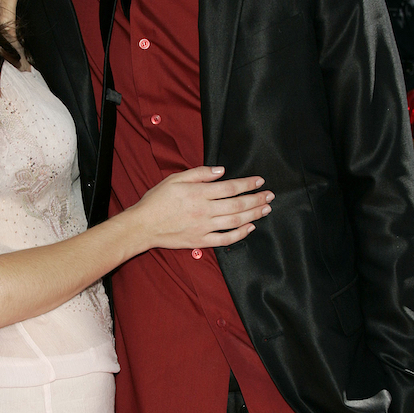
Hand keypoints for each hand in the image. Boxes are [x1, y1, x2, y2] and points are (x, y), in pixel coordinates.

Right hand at [130, 167, 272, 250]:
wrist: (143, 225)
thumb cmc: (157, 200)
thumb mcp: (175, 179)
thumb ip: (199, 173)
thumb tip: (221, 171)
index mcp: (199, 193)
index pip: (230, 188)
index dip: (248, 184)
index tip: (260, 181)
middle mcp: (204, 211)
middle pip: (238, 205)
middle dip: (257, 199)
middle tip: (270, 196)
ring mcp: (204, 227)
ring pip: (235, 222)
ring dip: (254, 215)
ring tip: (265, 209)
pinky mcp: (201, 241)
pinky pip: (225, 239)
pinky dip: (240, 234)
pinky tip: (250, 228)